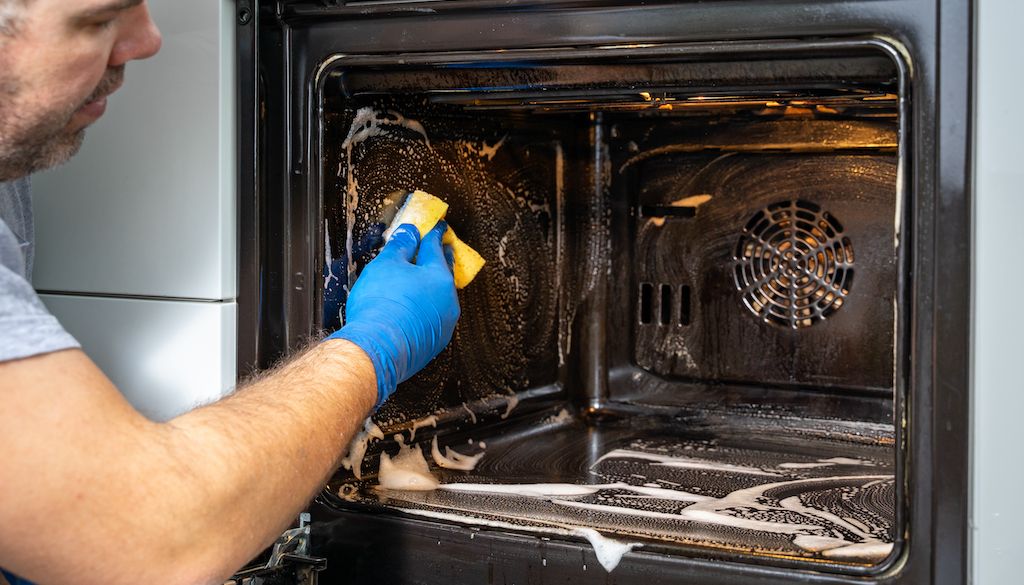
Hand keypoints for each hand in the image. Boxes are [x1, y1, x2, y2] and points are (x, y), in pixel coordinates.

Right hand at [328, 222, 459, 408]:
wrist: (377, 349)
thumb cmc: (381, 306)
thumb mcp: (386, 265)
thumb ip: (401, 246)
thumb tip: (409, 233)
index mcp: (439, 276)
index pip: (436, 247)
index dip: (434, 234)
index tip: (437, 227)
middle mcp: (447, 300)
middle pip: (443, 273)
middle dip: (439, 260)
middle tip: (439, 249)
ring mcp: (443, 323)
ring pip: (440, 297)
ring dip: (432, 287)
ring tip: (422, 280)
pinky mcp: (433, 342)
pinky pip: (432, 318)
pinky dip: (425, 309)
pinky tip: (413, 309)